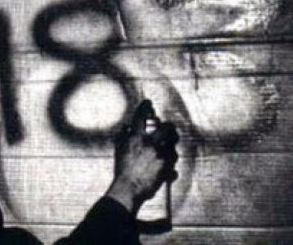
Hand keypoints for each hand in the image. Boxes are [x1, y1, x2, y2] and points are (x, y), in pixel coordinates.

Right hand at [106, 100, 178, 214]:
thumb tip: (127, 127)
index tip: (148, 103)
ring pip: (173, 146)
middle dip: (170, 128)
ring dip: (170, 148)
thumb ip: (124, 136)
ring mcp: (160, 156)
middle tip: (168, 129)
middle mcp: (150, 144)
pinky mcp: (166, 168)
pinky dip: (170, 164)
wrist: (128, 189)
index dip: (145, 107)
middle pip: (168, 128)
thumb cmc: (122, 169)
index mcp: (137, 138)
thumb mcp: (119, 149)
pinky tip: (165, 166)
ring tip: (166, 150)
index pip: (141, 116)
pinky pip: (173, 163)